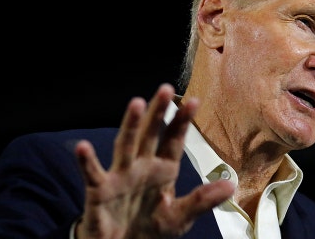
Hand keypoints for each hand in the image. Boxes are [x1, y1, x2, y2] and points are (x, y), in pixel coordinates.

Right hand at [73, 83, 234, 238]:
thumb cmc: (150, 228)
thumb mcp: (181, 216)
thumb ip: (203, 200)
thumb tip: (231, 186)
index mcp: (163, 170)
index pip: (174, 140)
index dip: (182, 122)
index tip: (194, 101)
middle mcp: (142, 166)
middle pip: (151, 134)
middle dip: (159, 113)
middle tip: (166, 89)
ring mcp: (120, 176)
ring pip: (126, 145)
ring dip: (131, 125)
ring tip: (137, 103)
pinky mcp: (100, 190)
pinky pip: (93, 174)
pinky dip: (87, 161)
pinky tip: (83, 147)